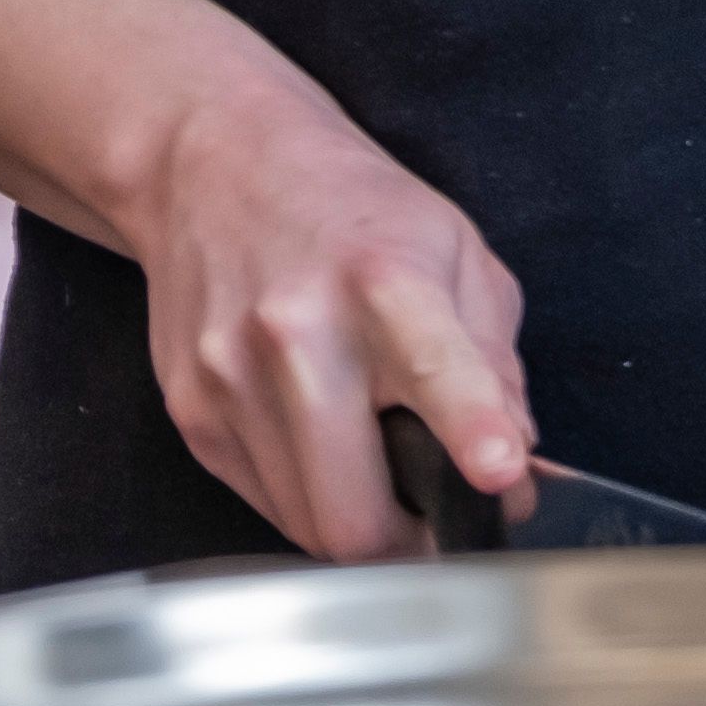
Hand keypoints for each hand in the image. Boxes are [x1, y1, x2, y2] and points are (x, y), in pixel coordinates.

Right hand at [115, 75, 529, 560]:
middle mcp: (296, 331)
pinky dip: (305, 499)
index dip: (472, 426)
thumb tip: (515, 471)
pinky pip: (264, 503)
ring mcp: (230, 377)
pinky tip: (317, 444)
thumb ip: (496, 364)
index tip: (497, 470)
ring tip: (373, 470)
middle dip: (410, 544)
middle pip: (355, 514)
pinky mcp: (190, 409)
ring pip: (307, 528)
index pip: (434, 367)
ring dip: (356, 524)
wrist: (210, 161)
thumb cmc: (346, 208)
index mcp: (385, 282)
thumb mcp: (453, 252)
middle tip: (434, 520)